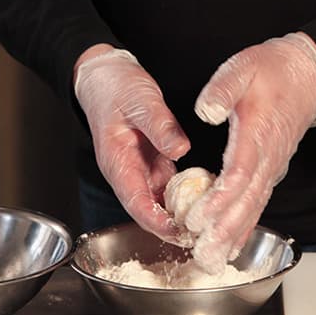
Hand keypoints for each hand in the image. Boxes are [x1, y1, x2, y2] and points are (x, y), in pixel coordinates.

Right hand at [73, 44, 190, 242]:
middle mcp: (128, 173)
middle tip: (203, 236)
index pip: (136, 202)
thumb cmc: (116, 88)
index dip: (157, 222)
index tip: (179, 232)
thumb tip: (180, 149)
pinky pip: (170, 188)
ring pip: (161, 203)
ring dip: (182, 216)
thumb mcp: (140, 100)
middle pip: (149, 212)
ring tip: (209, 226)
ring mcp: (141, 171)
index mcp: (118, 162)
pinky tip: (207, 200)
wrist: (106, 78)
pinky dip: (186, 197)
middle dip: (173, 228)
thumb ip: (159, 125)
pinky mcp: (152, 165)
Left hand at [186, 32, 315, 270]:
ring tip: (212, 261)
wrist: (306, 77)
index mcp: (257, 136)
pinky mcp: (269, 173)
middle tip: (203, 256)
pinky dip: (243, 229)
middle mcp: (266, 160)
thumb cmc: (271, 71)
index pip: (238, 175)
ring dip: (232, 238)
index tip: (196, 219)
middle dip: (223, 232)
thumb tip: (205, 111)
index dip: (218, 200)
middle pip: (246, 203)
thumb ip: (223, 89)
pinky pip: (256, 206)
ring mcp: (270, 170)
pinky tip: (230, 246)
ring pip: (252, 210)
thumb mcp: (243, 68)